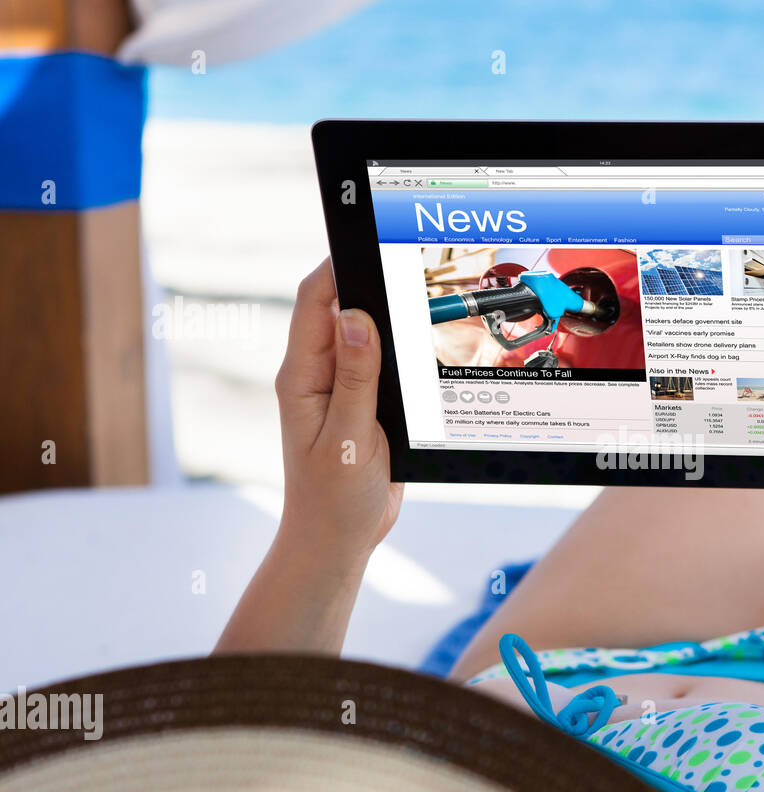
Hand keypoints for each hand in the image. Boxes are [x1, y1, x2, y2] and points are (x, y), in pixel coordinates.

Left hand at [273, 259, 402, 572]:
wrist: (338, 541)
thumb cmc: (334, 499)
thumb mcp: (349, 438)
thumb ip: (355, 378)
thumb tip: (354, 317)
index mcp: (303, 377)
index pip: (316, 301)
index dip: (340, 265)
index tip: (371, 240)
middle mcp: (318, 375)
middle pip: (341, 307)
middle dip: (370, 282)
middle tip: (409, 262)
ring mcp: (341, 388)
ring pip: (364, 334)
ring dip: (388, 317)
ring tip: (420, 297)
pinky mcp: (363, 405)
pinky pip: (380, 364)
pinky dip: (399, 350)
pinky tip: (422, 346)